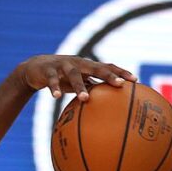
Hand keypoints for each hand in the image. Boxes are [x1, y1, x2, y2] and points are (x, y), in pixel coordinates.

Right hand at [18, 55, 135, 100]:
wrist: (35, 68)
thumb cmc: (64, 78)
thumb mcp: (80, 83)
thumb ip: (94, 90)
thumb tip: (114, 107)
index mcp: (88, 66)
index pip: (108, 67)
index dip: (121, 72)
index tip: (136, 80)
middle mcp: (78, 63)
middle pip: (96, 67)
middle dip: (109, 75)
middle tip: (120, 85)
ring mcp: (63, 65)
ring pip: (74, 74)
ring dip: (80, 86)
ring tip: (85, 98)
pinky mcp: (48, 70)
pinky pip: (52, 80)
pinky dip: (54, 88)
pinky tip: (57, 97)